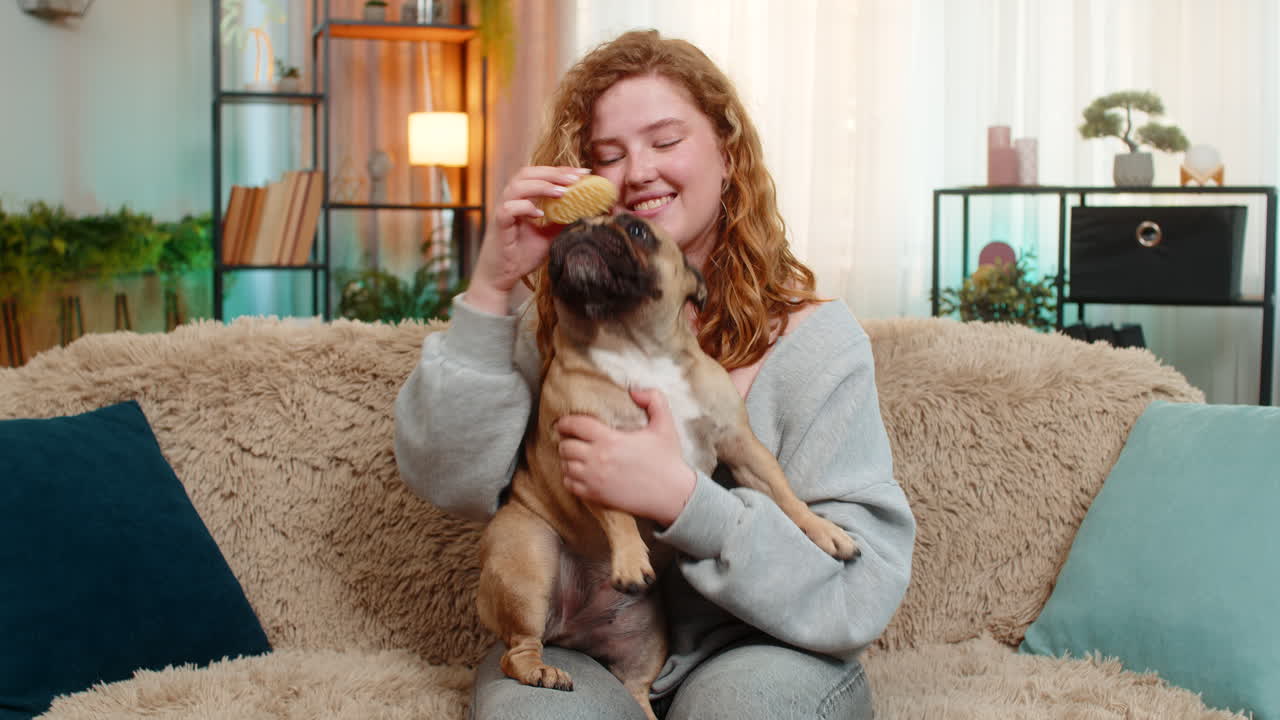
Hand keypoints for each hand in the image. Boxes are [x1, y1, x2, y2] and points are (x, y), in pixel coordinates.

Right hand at [466, 166, 592, 313]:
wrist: (501, 277)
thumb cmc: (521, 256)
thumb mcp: (548, 236)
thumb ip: (561, 223)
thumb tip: (584, 212)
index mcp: (521, 199)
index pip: (539, 175)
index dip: (559, 171)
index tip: (583, 172)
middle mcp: (510, 201)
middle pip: (527, 173)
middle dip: (553, 173)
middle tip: (576, 178)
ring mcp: (502, 212)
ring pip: (517, 187)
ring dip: (541, 186)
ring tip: (563, 192)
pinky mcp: (498, 226)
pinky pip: (507, 209)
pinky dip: (524, 207)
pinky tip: (540, 214)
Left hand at [556, 388, 696, 525]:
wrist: (672, 495)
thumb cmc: (668, 460)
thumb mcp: (665, 425)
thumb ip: (654, 400)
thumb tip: (634, 390)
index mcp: (610, 439)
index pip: (576, 425)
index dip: (565, 422)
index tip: (563, 423)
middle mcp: (598, 459)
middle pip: (566, 447)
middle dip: (566, 441)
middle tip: (572, 439)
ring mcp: (594, 479)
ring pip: (566, 466)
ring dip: (568, 460)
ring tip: (575, 456)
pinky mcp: (596, 496)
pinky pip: (570, 485)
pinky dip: (570, 478)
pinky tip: (579, 474)